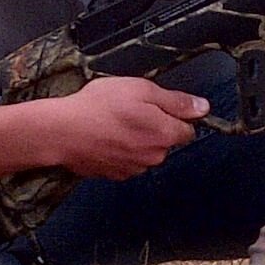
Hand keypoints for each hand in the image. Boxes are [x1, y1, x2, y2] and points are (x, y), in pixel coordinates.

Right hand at [48, 75, 208, 179]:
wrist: (62, 131)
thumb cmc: (98, 108)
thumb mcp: (141, 90)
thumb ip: (175, 100)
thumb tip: (202, 107)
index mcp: (164, 134)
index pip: (188, 129)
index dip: (174, 115)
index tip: (157, 107)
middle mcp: (153, 156)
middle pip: (165, 141)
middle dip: (153, 127)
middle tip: (129, 110)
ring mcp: (134, 168)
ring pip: (145, 152)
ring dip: (135, 139)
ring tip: (112, 123)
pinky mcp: (115, 175)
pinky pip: (126, 161)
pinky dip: (118, 150)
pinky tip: (104, 136)